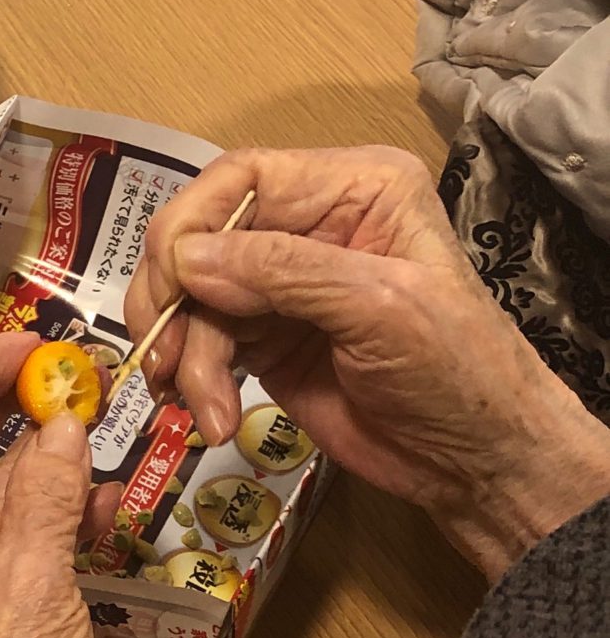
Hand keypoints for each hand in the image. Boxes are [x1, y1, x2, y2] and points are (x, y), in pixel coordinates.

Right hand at [131, 145, 609, 580]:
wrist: (474, 460)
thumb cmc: (454, 370)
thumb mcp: (378, 307)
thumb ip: (284, 272)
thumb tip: (185, 258)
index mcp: (355, 190)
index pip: (244, 177)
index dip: (192, 224)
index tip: (169, 283)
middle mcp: (312, 226)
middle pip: (204, 237)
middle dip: (175, 298)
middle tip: (162, 354)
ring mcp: (284, 286)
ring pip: (195, 298)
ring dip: (185, 354)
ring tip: (196, 405)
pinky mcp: (267, 340)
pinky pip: (205, 343)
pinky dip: (193, 379)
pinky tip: (204, 415)